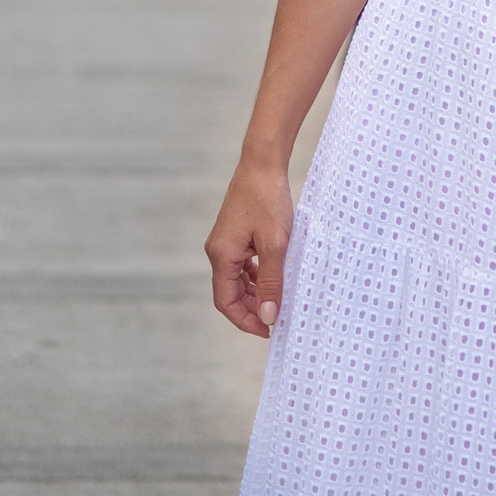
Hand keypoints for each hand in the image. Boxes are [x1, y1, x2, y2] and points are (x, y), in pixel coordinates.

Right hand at [206, 159, 295, 337]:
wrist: (262, 164)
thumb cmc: (268, 200)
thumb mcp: (275, 245)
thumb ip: (270, 282)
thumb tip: (268, 316)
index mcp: (221, 256)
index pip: (226, 302)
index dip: (246, 321)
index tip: (268, 330)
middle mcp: (217, 251)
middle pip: (230, 293)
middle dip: (252, 308)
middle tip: (278, 317)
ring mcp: (224, 242)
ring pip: (236, 279)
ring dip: (255, 292)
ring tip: (278, 299)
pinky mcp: (234, 234)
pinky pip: (241, 264)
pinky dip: (255, 276)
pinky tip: (273, 276)